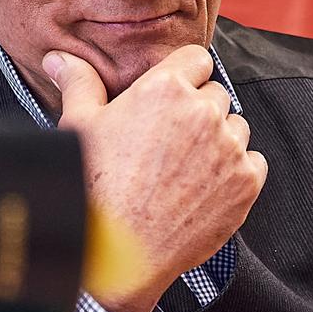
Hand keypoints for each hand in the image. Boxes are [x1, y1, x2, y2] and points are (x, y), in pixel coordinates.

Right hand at [44, 46, 266, 311]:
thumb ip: (78, 83)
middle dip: (198, 113)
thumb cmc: (94, 187)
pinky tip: (204, 188)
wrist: (119, 254)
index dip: (185, 78)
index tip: (172, 99)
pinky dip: (235, 173)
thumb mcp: (79, 127)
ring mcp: (229, 148)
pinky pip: (254, 162)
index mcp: (165, 88)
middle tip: (170, 143)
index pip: (197, 60)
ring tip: (185, 169)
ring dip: (219, 142)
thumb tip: (58, 58)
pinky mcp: (246, 183)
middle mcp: (203, 112)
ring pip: (236, 129)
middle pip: (216, 95)